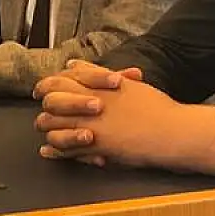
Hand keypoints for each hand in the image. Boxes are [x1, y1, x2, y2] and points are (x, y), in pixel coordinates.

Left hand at [32, 61, 214, 175]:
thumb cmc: (155, 108)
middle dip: (45, 107)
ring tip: (48, 131)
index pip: (60, 80)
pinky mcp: (95, 147)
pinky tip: (48, 152)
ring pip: (54, 127)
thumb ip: (95, 72)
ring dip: (48, 129)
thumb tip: (73, 63)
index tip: (43, 90)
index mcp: (97, 86)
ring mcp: (92, 126)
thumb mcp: (125, 84)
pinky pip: (65, 150)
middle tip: (45, 111)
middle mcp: (90, 104)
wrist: (171, 132)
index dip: (47, 85)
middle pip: (52, 103)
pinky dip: (54, 152)